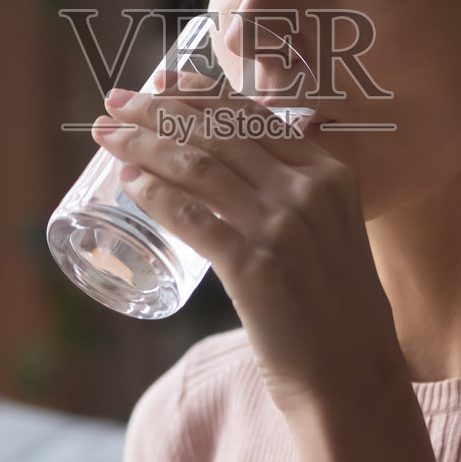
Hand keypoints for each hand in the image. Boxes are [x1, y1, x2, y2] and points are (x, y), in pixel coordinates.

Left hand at [92, 70, 406, 415]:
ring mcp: (281, 227)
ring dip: (143, 145)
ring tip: (107, 138)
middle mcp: (307, 190)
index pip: (250, 116)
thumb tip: (237, 176)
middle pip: (216, 133)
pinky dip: (154, 194)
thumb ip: (299, 199)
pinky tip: (129, 183)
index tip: (159, 84)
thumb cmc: (335, 311)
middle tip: (114, 105)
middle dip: (157, 111)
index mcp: (329, 174)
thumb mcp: (331, 234)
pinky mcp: (254, 267)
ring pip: (197, 166)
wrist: (354, 377)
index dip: (197, 95)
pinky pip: (191, 217)